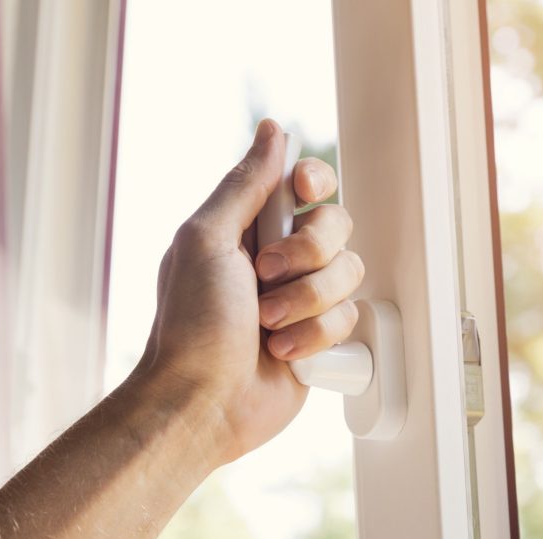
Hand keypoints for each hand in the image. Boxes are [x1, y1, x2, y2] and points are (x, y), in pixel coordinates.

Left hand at [137, 119, 361, 465]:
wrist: (204, 402)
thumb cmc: (191, 325)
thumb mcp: (206, 240)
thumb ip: (245, 185)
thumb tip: (272, 131)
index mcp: (249, 227)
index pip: (305, 183)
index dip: (314, 183)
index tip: (302, 194)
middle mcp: (280, 259)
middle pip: (337, 226)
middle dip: (307, 255)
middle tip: (265, 277)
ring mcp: (303, 299)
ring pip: (349, 274)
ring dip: (307, 302)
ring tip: (267, 326)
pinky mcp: (321, 338)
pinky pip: (350, 319)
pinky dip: (315, 337)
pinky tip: (282, 352)